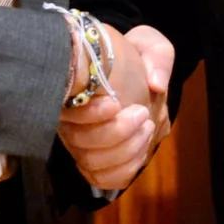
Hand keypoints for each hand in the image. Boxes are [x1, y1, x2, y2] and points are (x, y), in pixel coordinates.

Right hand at [56, 22, 173, 194]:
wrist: (140, 77)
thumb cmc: (138, 58)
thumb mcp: (151, 45)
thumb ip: (158, 57)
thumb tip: (156, 83)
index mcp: (73, 88)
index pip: (66, 111)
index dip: (90, 114)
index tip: (116, 103)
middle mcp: (69, 119)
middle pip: (79, 142)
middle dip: (115, 133)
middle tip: (143, 113)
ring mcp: (80, 143)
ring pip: (91, 163)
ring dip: (125, 151)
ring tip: (148, 128)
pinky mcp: (96, 161)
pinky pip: (102, 178)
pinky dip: (124, 170)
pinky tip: (141, 151)